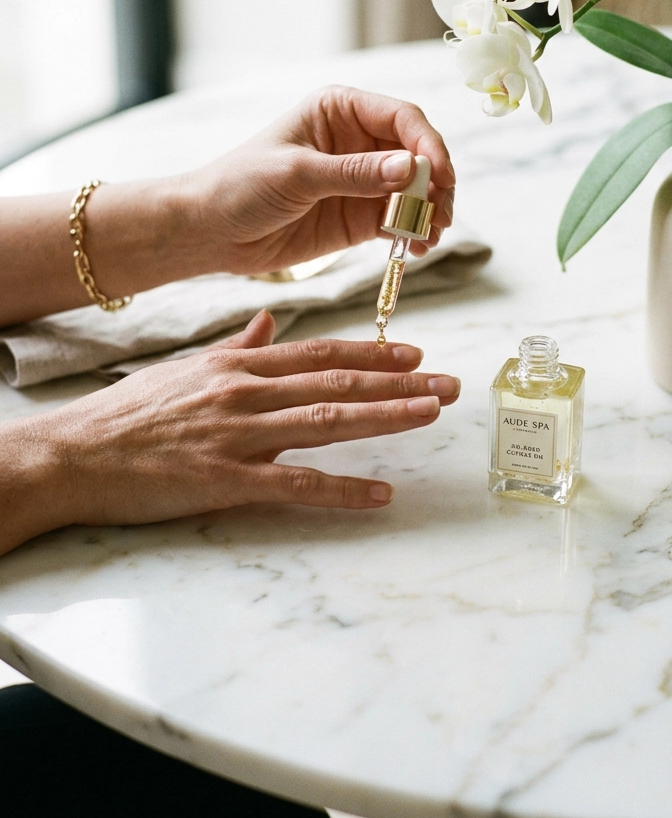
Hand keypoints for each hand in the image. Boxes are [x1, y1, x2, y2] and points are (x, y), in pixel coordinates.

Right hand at [0, 313, 459, 553]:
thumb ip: (236, 345)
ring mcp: (238, 435)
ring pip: (328, 422)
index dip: (372, 354)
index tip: (414, 353)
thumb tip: (268, 324)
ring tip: (431, 414)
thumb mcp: (187, 365)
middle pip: (337, 383)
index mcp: (239, 362)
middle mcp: (246, 391)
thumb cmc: (131, 412)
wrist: (76, 452)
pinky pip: (296, 485)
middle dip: (399, 382)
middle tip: (448, 384)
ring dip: (386, 418)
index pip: (320, 353)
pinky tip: (381, 493)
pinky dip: (343, 488)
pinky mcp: (226, 480)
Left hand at [184, 86, 454, 274]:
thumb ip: (355, 173)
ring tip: (431, 236)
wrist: (211, 231)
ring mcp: (363, 179)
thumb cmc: (241, 185)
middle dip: (437, 183)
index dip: (428, 144)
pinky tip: (417, 248)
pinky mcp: (360, 215)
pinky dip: (414, 233)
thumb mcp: (298, 174)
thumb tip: (411, 168)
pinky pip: (399, 220)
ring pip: (416, 189)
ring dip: (431, 211)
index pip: (402, 117)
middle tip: (441, 214)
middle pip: (418, 154)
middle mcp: (359, 140)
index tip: (439, 175)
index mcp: (341, 109)